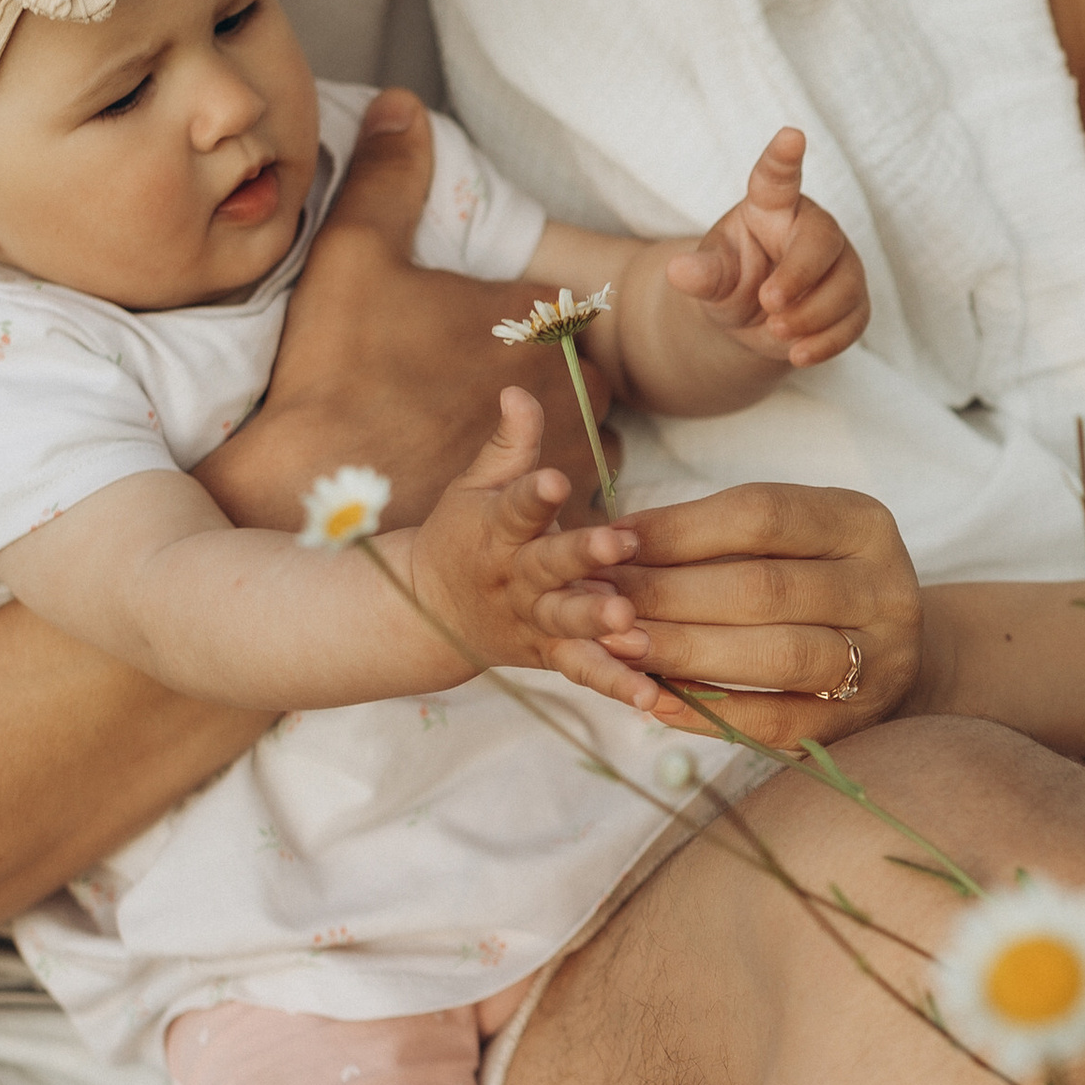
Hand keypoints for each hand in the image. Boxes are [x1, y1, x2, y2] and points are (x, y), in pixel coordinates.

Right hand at [200, 91, 620, 531]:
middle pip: (580, 372)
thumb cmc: (335, 368)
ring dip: (555, 436)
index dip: (516, 329)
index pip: (557, 312)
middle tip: (475, 396)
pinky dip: (553, 493)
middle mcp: (568, 381)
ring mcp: (566, 450)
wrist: (314, 481)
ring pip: (587, 433)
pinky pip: (578, 493)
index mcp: (533, 315)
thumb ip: (387, 174)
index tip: (468, 346)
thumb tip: (401, 100)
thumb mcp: (352, 253)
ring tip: (492, 446)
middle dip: (544, 380)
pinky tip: (506, 492)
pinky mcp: (550, 511)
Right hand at [401, 391, 662, 716]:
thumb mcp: (478, 486)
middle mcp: (516, 578)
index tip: (557, 480)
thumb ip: (509, 444)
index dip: (534, 493)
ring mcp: (534, 621)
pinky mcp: (552, 655)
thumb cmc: (466, 535)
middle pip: (547, 567)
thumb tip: (519, 388)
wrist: (433, 611)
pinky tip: (651, 696)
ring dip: (596, 625)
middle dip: (579, 557)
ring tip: (628, 625)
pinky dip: (616, 685)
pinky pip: (585, 672)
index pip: (516, 507)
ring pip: (566, 624)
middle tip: (612, 546)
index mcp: (496, 530)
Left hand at [529, 480, 921, 745]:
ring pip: (776, 655)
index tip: (612, 540)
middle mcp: (884, 589)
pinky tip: (655, 701)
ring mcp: (880, 661)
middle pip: (764, 588)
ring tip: (619, 648)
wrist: (893, 655)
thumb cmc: (814, 581)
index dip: (679, 528)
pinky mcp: (858, 723)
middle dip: (669, 595)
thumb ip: (716, 537)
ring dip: (687, 652)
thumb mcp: (788, 540)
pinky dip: (711, 713)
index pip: (762, 515)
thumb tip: (614, 542)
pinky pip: (778, 722)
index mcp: (863, 524)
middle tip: (600, 602)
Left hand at [662, 127, 870, 371]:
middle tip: (768, 302)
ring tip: (775, 330)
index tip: (791, 136)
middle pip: (822, 240)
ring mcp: (839, 263)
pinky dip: (827, 341)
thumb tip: (679, 272)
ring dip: (810, 316)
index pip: (776, 179)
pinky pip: (854, 320)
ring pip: (845, 285)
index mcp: (771, 207)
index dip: (784, 158)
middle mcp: (811, 228)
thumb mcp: (710, 277)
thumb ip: (702, 274)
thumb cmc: (731, 280)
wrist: (753, 320)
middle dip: (799, 275)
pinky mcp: (853, 301)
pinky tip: (798, 353)